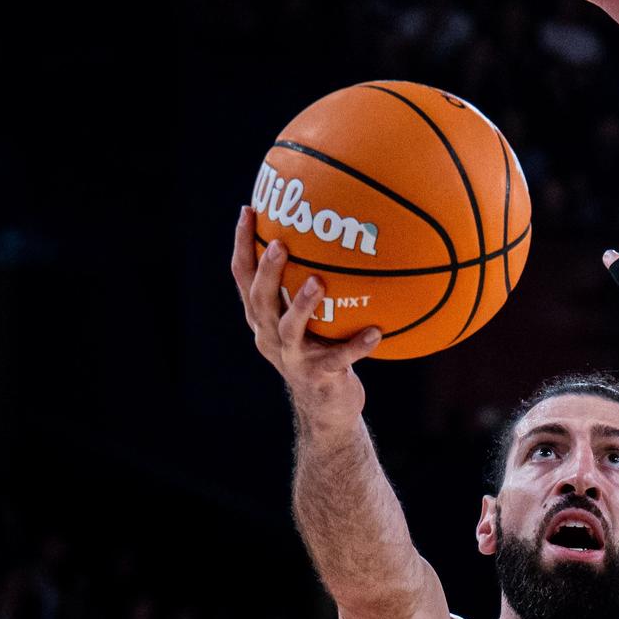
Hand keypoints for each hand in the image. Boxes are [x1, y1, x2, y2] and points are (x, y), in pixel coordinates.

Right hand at [231, 207, 380, 431]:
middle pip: (260, 300)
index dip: (242, 245)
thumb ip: (303, 286)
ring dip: (302, 305)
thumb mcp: (304, 320)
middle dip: (267, 272)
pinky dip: (357, 345)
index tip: (248, 211)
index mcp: (262, 319)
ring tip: (318, 283)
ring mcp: (294, 358)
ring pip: (291, 329)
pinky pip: (340, 357)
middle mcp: (270, 337)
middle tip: (280, 244)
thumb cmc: (319, 351)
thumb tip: (324, 235)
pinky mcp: (320, 376)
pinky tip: (376, 332)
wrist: (326, 407)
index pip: (243, 277)